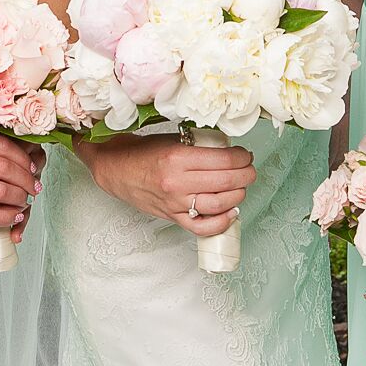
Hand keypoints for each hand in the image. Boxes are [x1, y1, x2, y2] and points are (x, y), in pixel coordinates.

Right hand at [0, 132, 40, 230]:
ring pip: (2, 191)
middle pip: (7, 167)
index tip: (32, 165)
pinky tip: (14, 217)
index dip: (23, 156)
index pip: (3, 145)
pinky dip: (7, 217)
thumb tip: (5, 155)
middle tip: (34, 186)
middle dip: (27, 179)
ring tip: (25, 202)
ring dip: (20, 198)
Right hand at [79, 134, 253, 236]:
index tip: (245, 155)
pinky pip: (202, 227)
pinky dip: (221, 223)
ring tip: (242, 187)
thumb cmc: (143, 152)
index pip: (224, 160)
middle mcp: (177, 182)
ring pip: (218, 204)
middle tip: (250, 169)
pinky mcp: (172, 217)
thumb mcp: (172, 139)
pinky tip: (230, 213)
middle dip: (246, 175)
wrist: (116, 169)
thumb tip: (230, 150)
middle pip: (226, 181)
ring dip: (238, 196)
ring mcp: (175, 203)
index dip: (242, 157)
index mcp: (178, 157)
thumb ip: (199, 146)